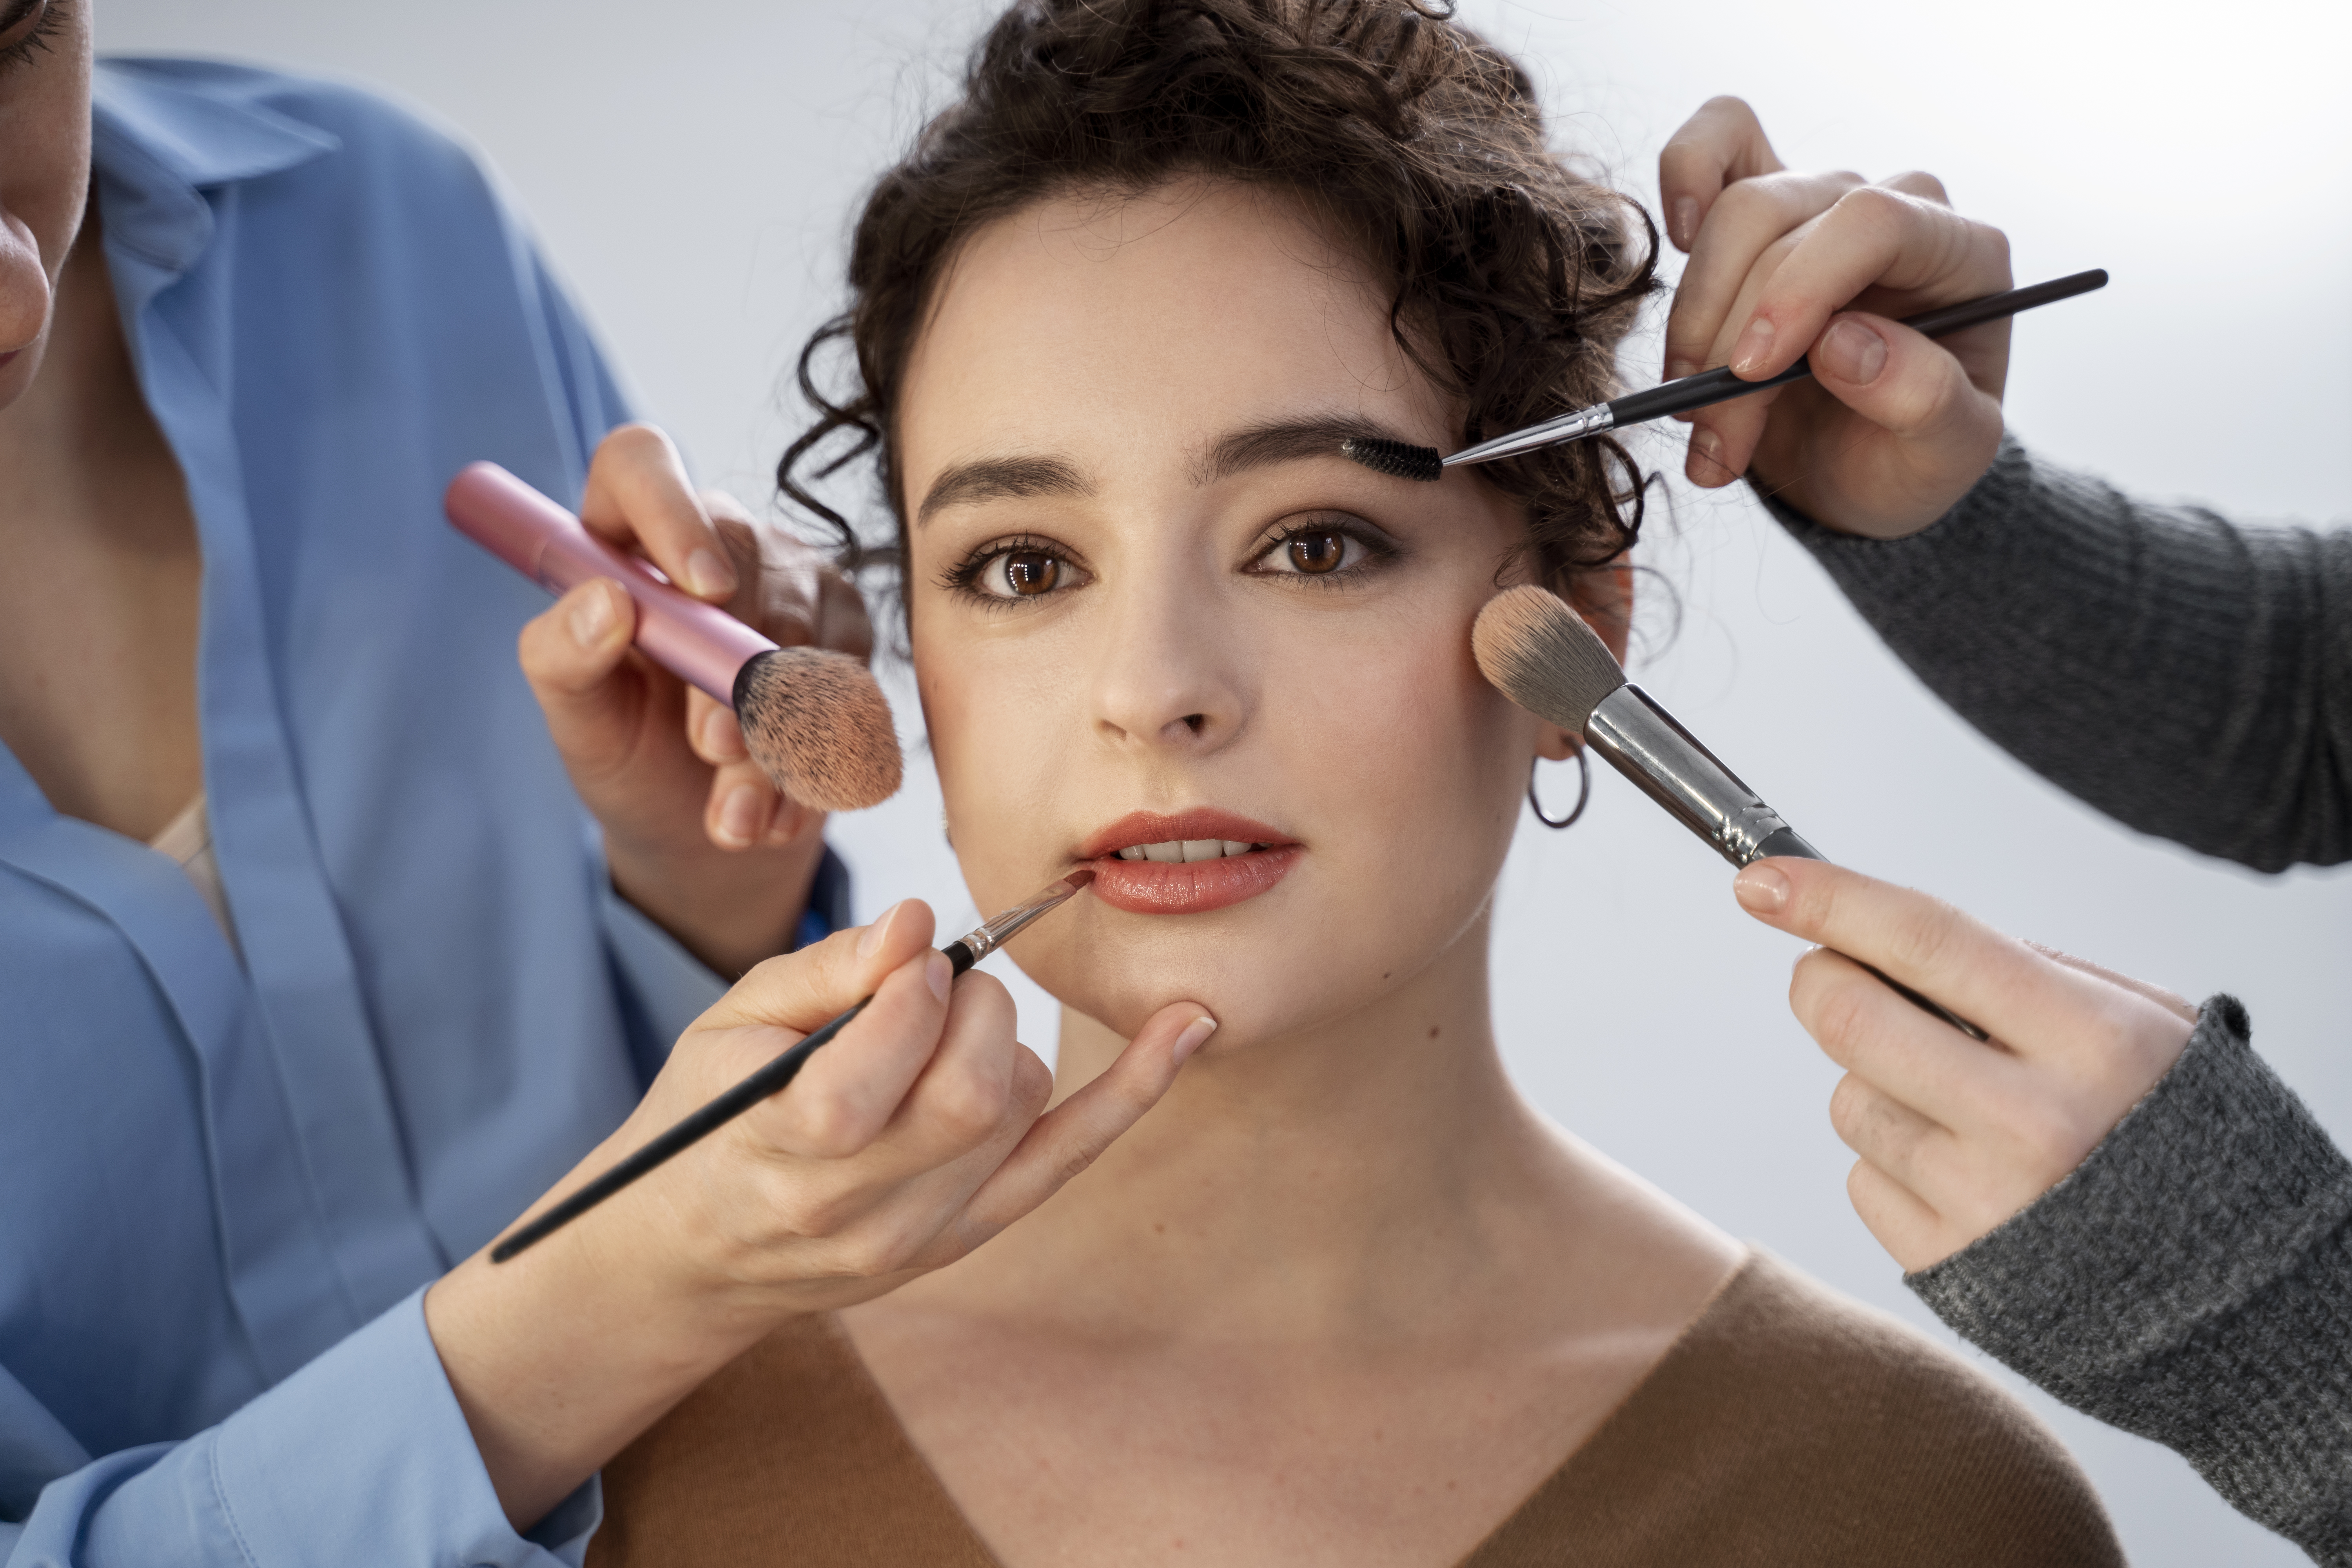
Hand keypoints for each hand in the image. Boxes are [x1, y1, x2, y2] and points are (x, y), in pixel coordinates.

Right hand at [426, 896, 1215, 1526]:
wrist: (691, 1253)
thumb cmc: (702, 1121)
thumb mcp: (726, 1028)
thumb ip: (826, 973)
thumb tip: (918, 920)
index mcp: (779, 1152)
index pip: (873, 1068)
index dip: (907, 990)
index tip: (905, 956)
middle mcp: (859, 1211)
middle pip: (970, 1093)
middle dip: (971, 1004)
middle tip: (935, 981)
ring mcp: (922, 1234)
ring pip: (1017, 1108)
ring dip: (1002, 1038)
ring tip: (941, 1030)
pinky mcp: (967, 1235)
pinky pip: (1068, 1157)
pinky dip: (1134, 1089)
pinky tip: (1189, 1025)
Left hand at [515, 423, 874, 975]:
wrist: (703, 827)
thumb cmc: (628, 753)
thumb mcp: (576, 718)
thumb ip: (563, 656)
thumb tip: (607, 602)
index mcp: (627, 535)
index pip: (640, 464)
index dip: (672, 510)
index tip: (700, 589)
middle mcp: (719, 539)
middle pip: (745, 554)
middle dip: (735, 666)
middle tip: (715, 751)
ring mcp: (794, 580)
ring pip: (806, 637)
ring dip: (775, 740)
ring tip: (736, 819)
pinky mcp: (849, 634)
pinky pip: (853, 688)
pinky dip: (817, 764)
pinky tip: (780, 813)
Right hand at [1657, 96, 2013, 537]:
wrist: (1860, 466)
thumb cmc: (1907, 455)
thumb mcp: (1943, 457)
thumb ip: (1923, 402)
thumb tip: (1844, 343)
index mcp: (1962, 254)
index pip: (1872, 223)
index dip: (1796, 290)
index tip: (1748, 374)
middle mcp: (1894, 208)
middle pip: (1783, 221)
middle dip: (1729, 336)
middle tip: (1714, 437)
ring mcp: (1824, 201)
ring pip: (1735, 208)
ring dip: (1694, 320)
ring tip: (1696, 415)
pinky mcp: (1764, 205)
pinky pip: (1720, 141)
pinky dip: (1685, 176)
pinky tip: (1680, 244)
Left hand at [1731, 857, 2195, 1271]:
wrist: (2232, 1298)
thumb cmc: (2174, 1131)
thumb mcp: (2145, 1026)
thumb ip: (2030, 971)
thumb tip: (1887, 935)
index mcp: (2092, 1041)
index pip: (1928, 939)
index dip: (1832, 900)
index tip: (1762, 877)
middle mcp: (2034, 1122)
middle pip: (1850, 1017)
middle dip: (1821, 979)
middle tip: (1836, 975)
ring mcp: (1982, 1200)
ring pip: (1848, 1098)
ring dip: (1879, 1085)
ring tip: (1967, 1111)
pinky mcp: (1944, 1264)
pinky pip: (1862, 1177)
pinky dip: (1896, 1164)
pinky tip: (1969, 1177)